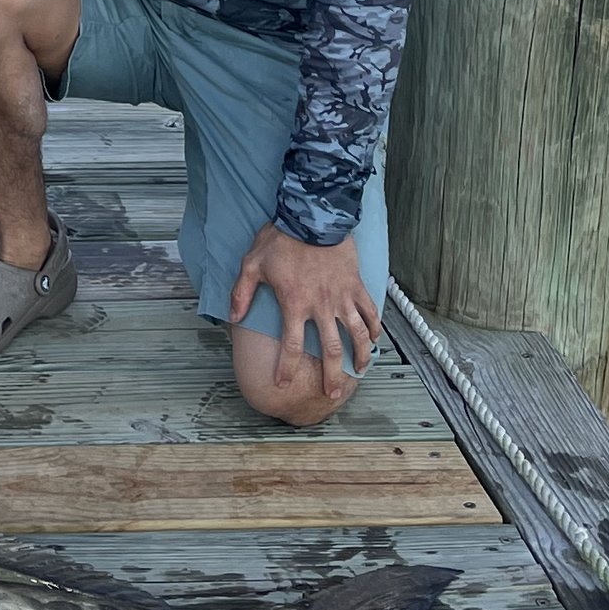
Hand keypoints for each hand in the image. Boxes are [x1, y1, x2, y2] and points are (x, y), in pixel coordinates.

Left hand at [229, 225, 381, 402]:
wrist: (313, 215)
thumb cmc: (281, 239)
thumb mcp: (252, 263)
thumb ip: (241, 292)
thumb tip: (233, 316)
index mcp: (295, 304)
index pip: (291, 346)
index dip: (287, 368)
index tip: (283, 384)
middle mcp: (321, 306)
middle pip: (331, 350)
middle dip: (332, 376)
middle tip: (331, 394)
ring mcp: (342, 297)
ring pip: (357, 334)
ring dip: (360, 355)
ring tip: (360, 371)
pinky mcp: (356, 285)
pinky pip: (370, 311)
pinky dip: (374, 327)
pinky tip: (374, 339)